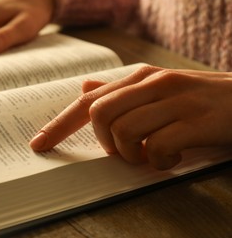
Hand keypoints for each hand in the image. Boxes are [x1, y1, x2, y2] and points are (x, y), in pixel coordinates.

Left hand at [29, 65, 231, 169]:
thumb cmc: (197, 100)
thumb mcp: (158, 91)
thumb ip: (120, 92)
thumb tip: (84, 89)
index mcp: (140, 77)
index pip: (87, 101)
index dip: (59, 124)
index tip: (40, 144)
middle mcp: (153, 83)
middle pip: (99, 115)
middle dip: (105, 142)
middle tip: (125, 150)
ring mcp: (175, 100)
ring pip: (124, 131)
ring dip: (132, 154)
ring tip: (151, 155)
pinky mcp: (195, 120)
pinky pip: (156, 146)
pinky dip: (159, 161)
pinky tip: (173, 157)